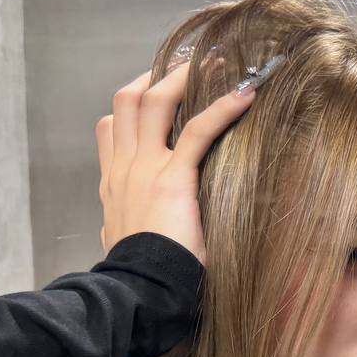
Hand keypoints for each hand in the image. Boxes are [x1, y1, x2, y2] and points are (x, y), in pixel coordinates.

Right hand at [94, 59, 256, 266]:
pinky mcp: (171, 178)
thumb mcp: (127, 247)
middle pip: (127, 102)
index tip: (154, 92)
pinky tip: (245, 94)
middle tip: (186, 63)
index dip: (130, 106)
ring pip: (153, 101)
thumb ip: (130, 230)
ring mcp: (143, 170)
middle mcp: (123, 170)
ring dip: (184, 77)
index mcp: (113, 186)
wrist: (137, 293)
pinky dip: (222, 107)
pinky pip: (196, 131)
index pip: (110, 130)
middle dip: (156, 76)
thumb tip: (137, 233)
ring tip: (215, 63)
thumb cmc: (141, 279)